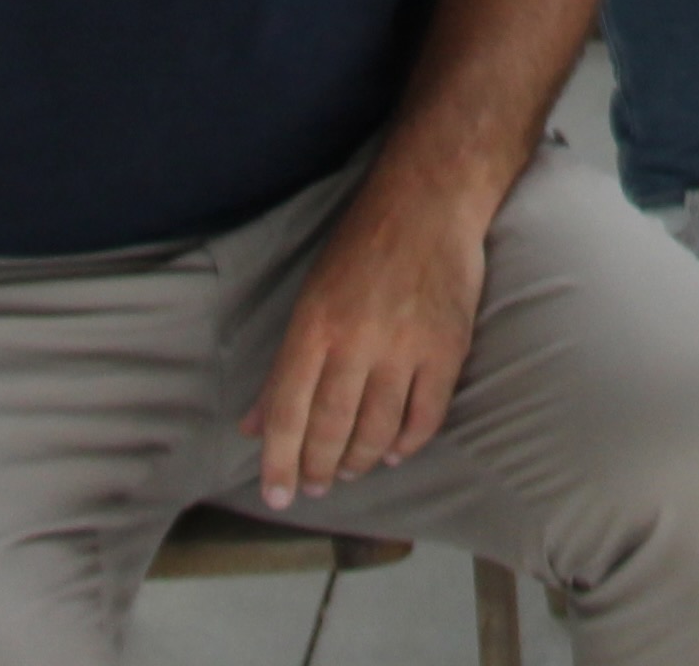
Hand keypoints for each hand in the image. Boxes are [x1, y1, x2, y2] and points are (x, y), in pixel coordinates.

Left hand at [246, 170, 488, 507]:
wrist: (429, 201)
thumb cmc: (360, 246)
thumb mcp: (309, 298)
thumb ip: (283, 367)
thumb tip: (251, 426)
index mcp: (314, 326)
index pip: (287, 411)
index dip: (278, 461)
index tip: (277, 495)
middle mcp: (356, 340)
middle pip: (331, 427)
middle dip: (318, 468)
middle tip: (315, 486)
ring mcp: (405, 346)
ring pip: (377, 428)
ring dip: (359, 460)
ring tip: (350, 471)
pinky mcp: (447, 347)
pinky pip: (425, 414)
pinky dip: (408, 442)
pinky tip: (393, 452)